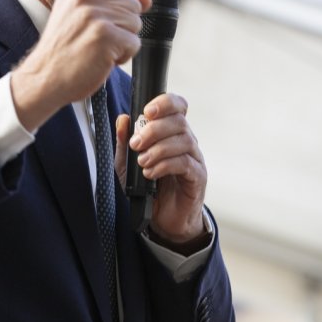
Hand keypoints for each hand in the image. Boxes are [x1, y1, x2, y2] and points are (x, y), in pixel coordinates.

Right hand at [11, 0, 150, 130]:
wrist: (43, 77)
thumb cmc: (64, 47)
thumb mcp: (82, 14)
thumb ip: (114, 1)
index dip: (120, 5)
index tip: (99, 21)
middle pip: (133, 4)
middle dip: (122, 26)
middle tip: (95, 39)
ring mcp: (94, 14)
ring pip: (136, 24)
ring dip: (122, 42)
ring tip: (97, 48)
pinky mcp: (105, 36)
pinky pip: (134, 43)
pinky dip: (123, 56)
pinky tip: (101, 59)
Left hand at [115, 93, 209, 253]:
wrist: (163, 218)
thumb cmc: (147, 187)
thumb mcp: (127, 165)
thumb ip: (124, 143)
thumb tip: (123, 119)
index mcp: (171, 132)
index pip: (177, 106)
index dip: (165, 102)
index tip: (147, 111)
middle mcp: (186, 141)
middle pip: (179, 121)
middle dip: (154, 130)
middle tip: (136, 144)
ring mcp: (195, 158)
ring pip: (184, 141)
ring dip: (159, 149)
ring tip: (142, 162)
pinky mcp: (198, 176)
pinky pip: (186, 163)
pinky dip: (165, 165)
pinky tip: (150, 173)